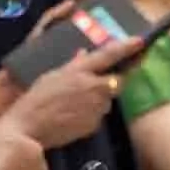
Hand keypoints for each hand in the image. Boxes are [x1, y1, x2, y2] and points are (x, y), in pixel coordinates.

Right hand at [1, 39, 143, 149]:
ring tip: (73, 104)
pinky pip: (98, 115)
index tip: (141, 41)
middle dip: (113, 80)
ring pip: (107, 99)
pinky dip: (91, 113)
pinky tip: (72, 116)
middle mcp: (94, 86)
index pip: (109, 55)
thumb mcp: (52, 76)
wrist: (28, 128)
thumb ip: (73, 65)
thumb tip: (85, 53)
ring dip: (99, 98)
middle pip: (117, 80)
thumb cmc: (35, 100)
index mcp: (80, 70)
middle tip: (96, 83)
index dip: (127, 47)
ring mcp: (97, 106)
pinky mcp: (96, 123)